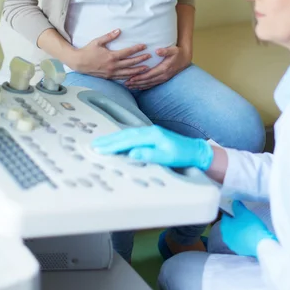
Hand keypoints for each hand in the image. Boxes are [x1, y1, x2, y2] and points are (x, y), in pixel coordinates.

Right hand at [70, 29, 151, 79]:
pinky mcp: (109, 77)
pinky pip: (121, 78)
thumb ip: (109, 36)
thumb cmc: (88, 51)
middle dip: (141, 60)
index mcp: (111, 56)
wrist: (79, 63)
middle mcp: (113, 66)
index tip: (144, 46)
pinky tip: (135, 76)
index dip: (137, 49)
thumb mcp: (98, 41)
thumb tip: (119, 30)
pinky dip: (129, 77)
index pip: (128, 52)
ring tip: (147, 69)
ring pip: (128, 73)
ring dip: (138, 71)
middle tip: (149, 57)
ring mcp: (111, 73)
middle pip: (131, 63)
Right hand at [91, 125, 213, 170]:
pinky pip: (133, 135)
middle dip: (109, 140)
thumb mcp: (166, 158)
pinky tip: (117, 141)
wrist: (195, 150)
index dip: (113, 144)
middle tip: (94, 145)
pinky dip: (123, 138)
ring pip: (128, 134)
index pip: (128, 140)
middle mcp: (150, 131)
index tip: (100, 148)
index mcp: (152, 135)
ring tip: (101, 143)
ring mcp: (151, 132)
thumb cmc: (181, 155)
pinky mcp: (152, 135)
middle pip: (125, 134)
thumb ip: (149, 155)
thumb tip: (132, 153)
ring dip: (114, 138)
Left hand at [125, 45, 190, 89]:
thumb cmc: (177, 53)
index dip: (140, 77)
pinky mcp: (163, 79)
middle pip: (147, 81)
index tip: (131, 78)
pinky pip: (152, 84)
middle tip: (126, 84)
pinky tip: (138, 87)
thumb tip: (157, 51)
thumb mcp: (173, 50)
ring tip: (129, 87)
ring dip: (139, 85)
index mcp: (163, 69)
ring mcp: (163, 78)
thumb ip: (165, 51)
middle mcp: (163, 75)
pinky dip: (145, 86)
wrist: (184, 59)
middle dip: (136, 83)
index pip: (149, 74)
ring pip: (149, 84)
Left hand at [220, 201, 276, 256]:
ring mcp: (232, 245)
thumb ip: (237, 206)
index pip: (225, 215)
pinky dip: (243, 237)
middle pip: (229, 225)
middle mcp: (225, 236)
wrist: (260, 245)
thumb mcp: (244, 212)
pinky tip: (250, 235)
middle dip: (235, 221)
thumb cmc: (251, 227)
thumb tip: (234, 203)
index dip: (232, 211)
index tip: (239, 209)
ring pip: (234, 234)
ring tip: (249, 226)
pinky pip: (240, 241)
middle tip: (245, 218)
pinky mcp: (239, 250)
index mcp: (224, 226)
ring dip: (239, 230)